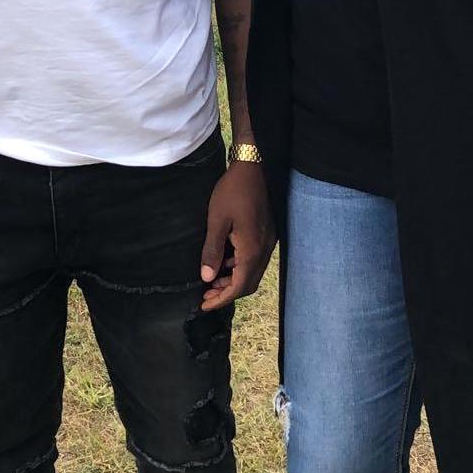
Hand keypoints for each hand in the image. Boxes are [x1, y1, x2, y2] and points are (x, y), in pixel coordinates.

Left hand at [199, 162, 275, 311]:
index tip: (204, 305)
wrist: (255, 168)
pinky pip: (255, 260)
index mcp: (252, 249)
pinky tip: (224, 261)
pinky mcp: (267, 235)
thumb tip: (207, 278)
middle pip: (249, 284)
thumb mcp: (216, 220)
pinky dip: (239, 267)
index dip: (221, 299)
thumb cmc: (233, 191)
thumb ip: (212, 251)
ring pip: (253, 272)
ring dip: (233, 280)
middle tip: (206, 295)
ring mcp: (268, 242)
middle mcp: (264, 250)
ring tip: (212, 280)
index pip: (239, 286)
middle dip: (227, 293)